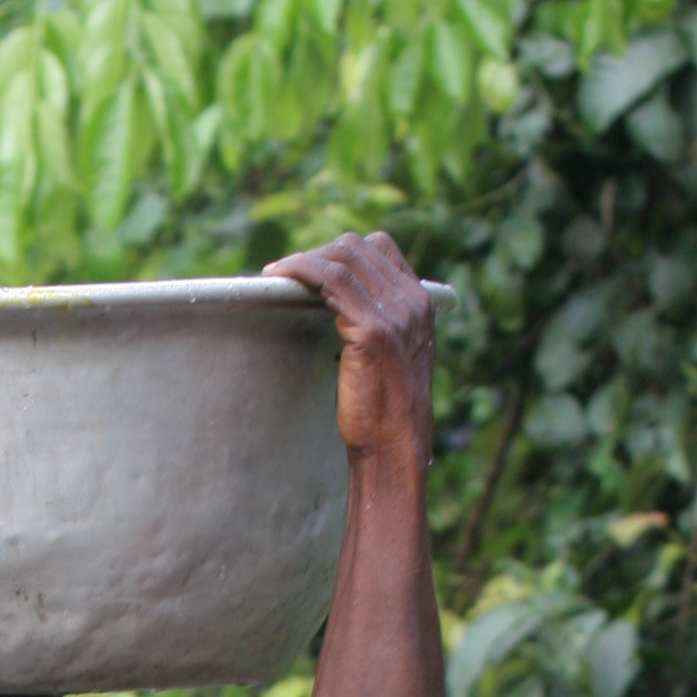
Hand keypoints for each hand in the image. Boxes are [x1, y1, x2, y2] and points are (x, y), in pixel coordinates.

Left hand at [263, 229, 433, 469]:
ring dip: (302, 261)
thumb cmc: (384, 413)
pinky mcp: (372, 331)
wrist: (394, 448)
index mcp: (420, 303)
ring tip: (275, 275)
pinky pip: (331, 281)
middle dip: (317, 254)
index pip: (381, 248)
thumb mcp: (390, 359)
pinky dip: (301, 272)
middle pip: (358, 247)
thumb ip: (376, 327)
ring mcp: (395, 314)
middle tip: (286, 275)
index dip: (341, 252)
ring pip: (342, 258)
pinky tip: (279, 280)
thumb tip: (336, 311)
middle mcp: (412, 302)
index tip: (311, 268)